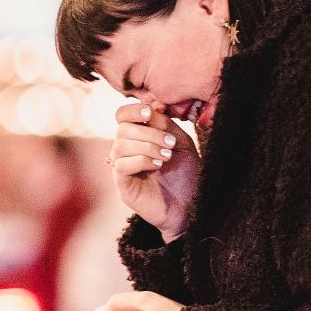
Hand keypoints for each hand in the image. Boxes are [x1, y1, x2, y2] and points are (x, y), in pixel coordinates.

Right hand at [110, 101, 198, 242]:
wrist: (191, 204)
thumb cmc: (186, 174)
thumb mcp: (180, 142)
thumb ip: (165, 124)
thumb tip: (151, 106)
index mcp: (138, 137)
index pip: (122, 116)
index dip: (133, 110)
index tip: (150, 113)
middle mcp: (126, 151)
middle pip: (122, 129)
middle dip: (149, 133)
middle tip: (170, 144)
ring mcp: (122, 168)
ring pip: (119, 146)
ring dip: (147, 146)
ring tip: (166, 156)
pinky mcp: (122, 185)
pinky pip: (121, 165)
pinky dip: (141, 161)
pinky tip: (158, 166)